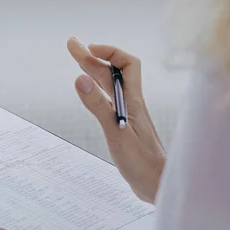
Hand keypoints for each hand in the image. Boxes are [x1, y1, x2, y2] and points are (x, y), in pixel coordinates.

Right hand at [67, 37, 165, 202]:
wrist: (158, 184)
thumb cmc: (142, 163)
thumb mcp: (115, 133)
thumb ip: (98, 105)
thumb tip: (80, 78)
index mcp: (133, 100)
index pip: (126, 64)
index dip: (108, 52)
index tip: (87, 50)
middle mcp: (131, 104)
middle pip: (112, 72)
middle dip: (92, 57)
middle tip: (71, 45)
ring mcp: (128, 116)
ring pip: (110, 86)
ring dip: (94, 71)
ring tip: (78, 61)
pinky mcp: (124, 128)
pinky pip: (109, 101)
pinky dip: (97, 91)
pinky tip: (90, 93)